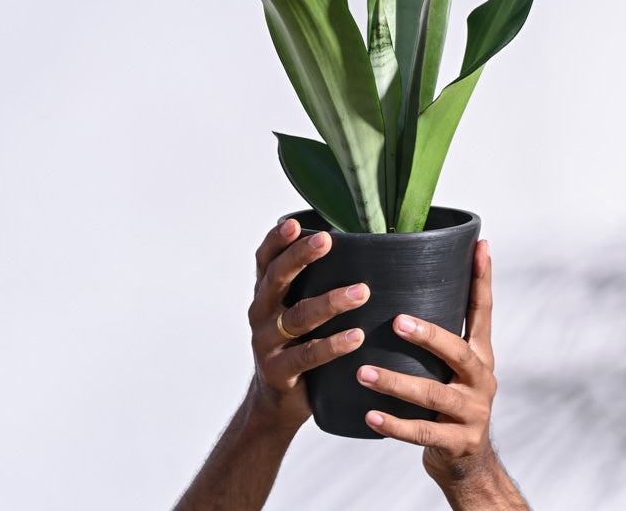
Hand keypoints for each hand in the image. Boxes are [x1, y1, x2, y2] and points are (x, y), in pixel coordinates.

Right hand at [247, 217, 369, 431]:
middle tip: (327, 241)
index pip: (266, 259)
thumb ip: (314, 283)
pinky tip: (357, 336)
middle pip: (277, 278)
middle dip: (300, 257)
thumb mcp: (296, 310)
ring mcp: (266, 342)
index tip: (296, 223)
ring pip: (298, 317)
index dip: (277, 239)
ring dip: (331, 302)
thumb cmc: (295, 344)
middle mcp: (261, 312)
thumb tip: (364, 247)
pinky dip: (333, 345)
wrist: (274, 402)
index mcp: (266, 293)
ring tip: (362, 292)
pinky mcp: (279, 371)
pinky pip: (308, 355)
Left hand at [356, 240, 500, 485]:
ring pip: (434, 395)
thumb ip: (438, 336)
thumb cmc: (449, 404)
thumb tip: (400, 288)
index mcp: (481, 355)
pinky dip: (394, 424)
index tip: (480, 245)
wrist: (468, 464)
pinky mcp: (458, 443)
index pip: (484, 311)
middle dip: (428, 336)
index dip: (483, 279)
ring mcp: (472, 413)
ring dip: (396, 382)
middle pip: (458, 352)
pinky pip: (422, 433)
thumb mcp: (453, 369)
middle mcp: (482, 380)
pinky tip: (369, 415)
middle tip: (396, 321)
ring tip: (363, 372)